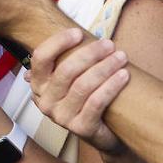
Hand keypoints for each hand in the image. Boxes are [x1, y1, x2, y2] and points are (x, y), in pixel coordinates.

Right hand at [26, 28, 129, 151]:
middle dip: (90, 54)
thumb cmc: (88, 97)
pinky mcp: (80, 129)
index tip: (79, 32)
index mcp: (38, 85)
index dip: (58, 42)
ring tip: (121, 57)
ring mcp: (61, 117)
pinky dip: (111, 86)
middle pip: (65, 71)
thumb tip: (72, 29)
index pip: (40, 58)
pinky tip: (124, 75)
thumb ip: (68, 57)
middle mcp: (45, 102)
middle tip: (109, 44)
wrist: (104, 134)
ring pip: (83, 86)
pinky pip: (96, 102)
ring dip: (104, 68)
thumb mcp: (73, 78)